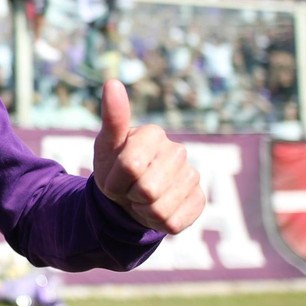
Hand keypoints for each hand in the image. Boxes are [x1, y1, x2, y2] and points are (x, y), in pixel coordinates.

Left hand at [91, 79, 204, 233]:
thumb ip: (112, 118)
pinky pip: (173, 222)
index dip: (115, 180)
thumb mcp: (106, 147)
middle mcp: (178, 151)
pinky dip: (158, 223)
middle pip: (147, 189)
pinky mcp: (199, 199)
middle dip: (130, 195)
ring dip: (143, 211)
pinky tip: (157, 210)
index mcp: (154, 134)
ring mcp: (192, 175)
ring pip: (160, 208)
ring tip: (141, 200)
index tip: (115, 177)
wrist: (127, 199)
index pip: (130, 166)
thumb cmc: (115, 169)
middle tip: (129, 189)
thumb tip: (112, 83)